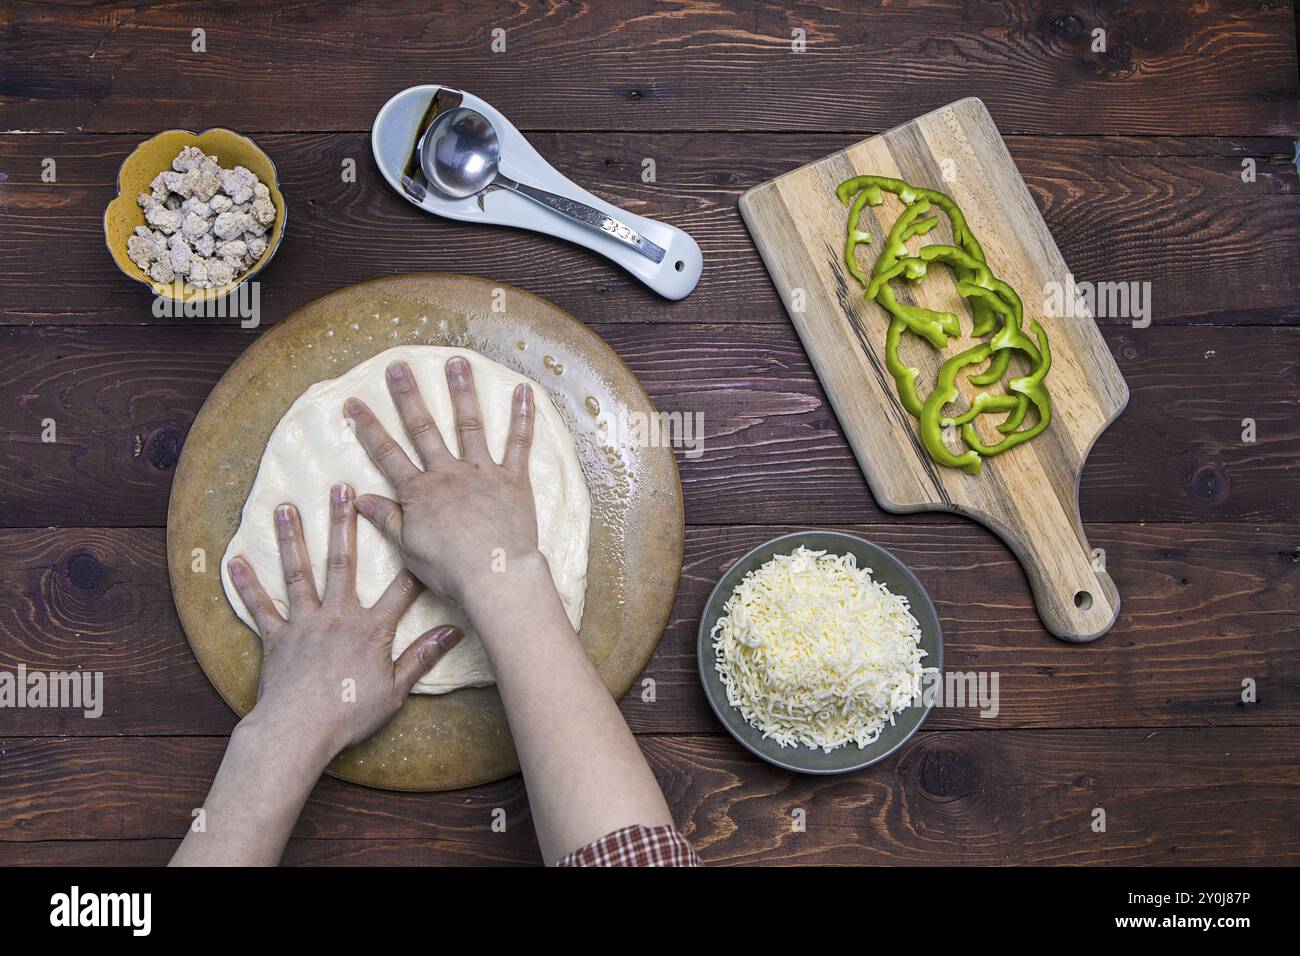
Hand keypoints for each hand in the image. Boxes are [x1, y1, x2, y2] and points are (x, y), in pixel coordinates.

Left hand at [226, 483, 462, 759]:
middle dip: (343, 523)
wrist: (298, 732)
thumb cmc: (350, 715)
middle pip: (342, 562)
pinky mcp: (276, 639)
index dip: (416, 562)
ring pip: (298, 574)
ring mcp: (303, 624)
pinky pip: (260, 607)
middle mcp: (337, 616)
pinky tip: (235, 561)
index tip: (423, 533)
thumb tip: (455, 631)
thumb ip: (423, 656)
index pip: (402, 589)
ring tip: (286, 507)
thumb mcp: (396, 690)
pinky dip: (247, 584)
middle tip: (341, 488)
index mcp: (371, 630)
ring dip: (292, 539)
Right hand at [342, 356, 541, 611]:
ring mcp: (481, 473)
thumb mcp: (408, 547)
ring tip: (456, 362)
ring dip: (462, 392)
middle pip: (423, 429)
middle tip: (398, 366)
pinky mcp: (513, 479)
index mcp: (419, 492)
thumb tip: (358, 498)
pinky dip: (523, 417)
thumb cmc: (450, 568)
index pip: (387, 454)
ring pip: (469, 425)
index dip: (369, 428)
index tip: (353, 403)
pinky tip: (524, 391)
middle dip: (408, 396)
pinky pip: (519, 444)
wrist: (494, 574)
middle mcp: (447, 474)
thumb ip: (386, 519)